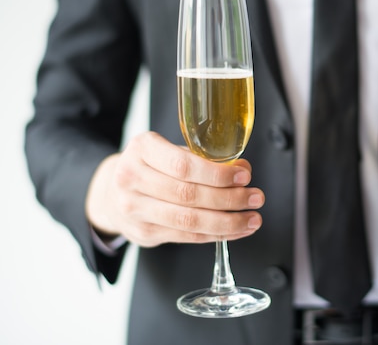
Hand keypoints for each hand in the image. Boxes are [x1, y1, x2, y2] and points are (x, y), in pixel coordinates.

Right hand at [85, 131, 264, 246]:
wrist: (112, 192)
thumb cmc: (151, 167)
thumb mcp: (169, 150)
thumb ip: (202, 158)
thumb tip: (242, 168)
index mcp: (142, 150)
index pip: (182, 165)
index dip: (217, 174)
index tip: (244, 175)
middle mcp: (131, 179)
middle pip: (188, 195)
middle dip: (229, 199)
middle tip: (256, 197)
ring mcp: (134, 210)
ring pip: (189, 222)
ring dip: (228, 222)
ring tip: (253, 218)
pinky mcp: (143, 234)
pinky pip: (187, 237)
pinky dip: (217, 234)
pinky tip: (237, 229)